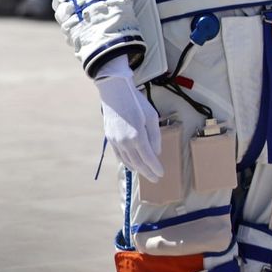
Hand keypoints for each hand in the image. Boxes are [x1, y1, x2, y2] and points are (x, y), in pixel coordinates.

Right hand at [94, 57, 163, 181]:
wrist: (114, 92)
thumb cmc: (136, 102)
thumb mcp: (151, 117)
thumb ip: (155, 136)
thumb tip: (156, 152)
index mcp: (138, 136)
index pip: (149, 158)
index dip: (156, 168)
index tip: (161, 174)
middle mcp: (125, 142)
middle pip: (138, 163)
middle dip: (147, 172)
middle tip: (155, 179)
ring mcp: (116, 141)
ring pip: (128, 161)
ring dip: (137, 169)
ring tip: (145, 173)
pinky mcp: (110, 138)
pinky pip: (119, 155)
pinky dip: (126, 162)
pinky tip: (131, 165)